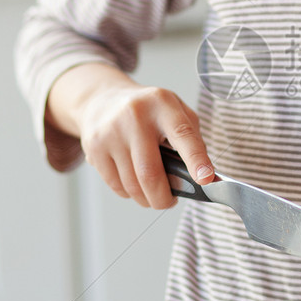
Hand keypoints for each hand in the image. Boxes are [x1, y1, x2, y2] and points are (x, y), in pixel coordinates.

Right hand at [48, 64, 213, 208]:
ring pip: (132, 185)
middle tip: (170, 201)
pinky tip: (134, 183)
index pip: (183, 135)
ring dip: (147, 199)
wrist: (102, 99)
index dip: (196, 159)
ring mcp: (111, 132)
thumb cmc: (148, 110)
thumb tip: (203, 175)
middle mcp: (135, 116)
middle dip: (164, 198)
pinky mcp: (94, 148)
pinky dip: (130, 193)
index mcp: (163, 104)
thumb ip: (192, 138)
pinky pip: (116, 186)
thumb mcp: (175, 110)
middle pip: (150, 173)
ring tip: (153, 193)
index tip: (206, 179)